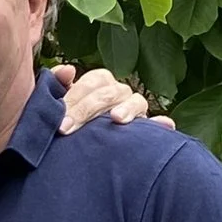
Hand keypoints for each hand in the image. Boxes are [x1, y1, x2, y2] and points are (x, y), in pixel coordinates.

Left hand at [47, 61, 169, 132]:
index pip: (93, 81)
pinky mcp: (148, 129)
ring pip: (137, 101)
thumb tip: (67, 70)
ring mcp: (136, 110)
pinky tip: (163, 127)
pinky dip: (162, 124)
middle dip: (88, 109)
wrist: (84, 152)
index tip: (61, 121)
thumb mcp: (62, 104)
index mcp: (101, 84)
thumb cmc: (73, 121)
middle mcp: (120, 93)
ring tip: (116, 119)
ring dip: (128, 108)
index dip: (75, 96)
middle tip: (68, 128)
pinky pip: (159, 124)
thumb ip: (58, 85)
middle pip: (110, 91)